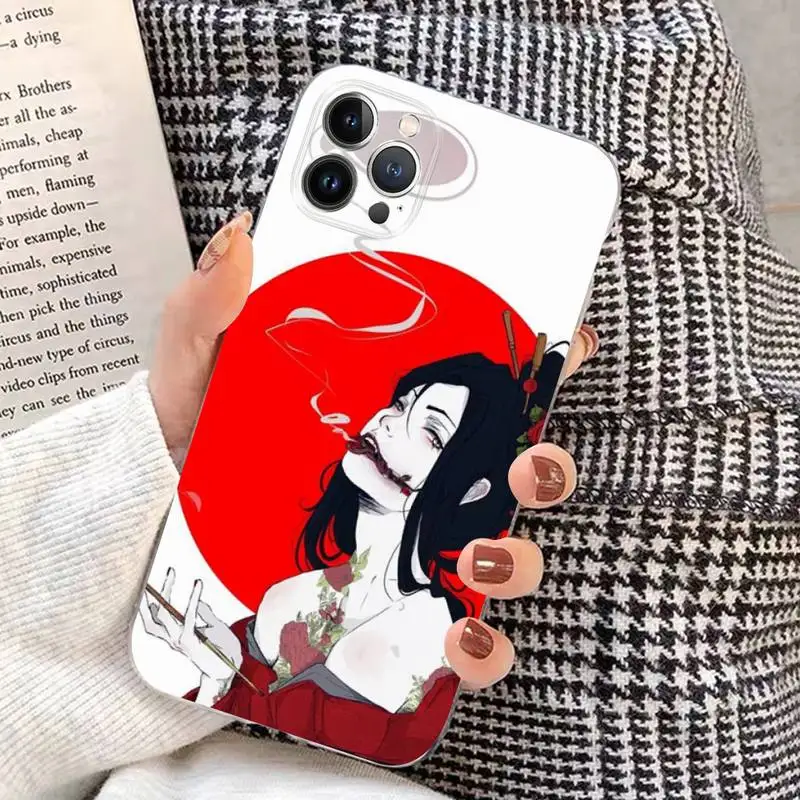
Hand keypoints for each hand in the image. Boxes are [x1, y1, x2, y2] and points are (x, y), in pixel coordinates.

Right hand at [139, 568, 242, 683]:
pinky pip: (189, 618)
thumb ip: (205, 614)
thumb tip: (198, 601)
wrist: (232, 669)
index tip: (149, 582)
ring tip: (170, 574)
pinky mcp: (191, 643)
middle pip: (152, 615)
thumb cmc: (222, 649)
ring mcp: (180, 642)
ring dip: (166, 592)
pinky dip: (193, 600)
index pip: (154, 618)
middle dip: (150, 594)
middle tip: (153, 574)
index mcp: (175, 636)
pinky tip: (198, 585)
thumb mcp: (214, 626)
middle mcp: (173, 639)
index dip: (148, 602)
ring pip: (163, 616)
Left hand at [146, 212, 598, 693]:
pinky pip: (461, 633)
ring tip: (478, 551)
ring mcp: (410, 543)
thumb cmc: (193, 438)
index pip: (483, 382)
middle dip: (546, 462)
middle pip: (515, 468)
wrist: (161, 524)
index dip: (541, 356)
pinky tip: (456, 637)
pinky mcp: (391, 606)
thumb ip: (213, 306)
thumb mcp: (198, 365)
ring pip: (506, 550)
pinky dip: (480, 646)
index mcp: (390, 410)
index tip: (566, 337)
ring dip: (518, 554)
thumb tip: (243, 238)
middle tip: (524, 459)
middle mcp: (417, 477)